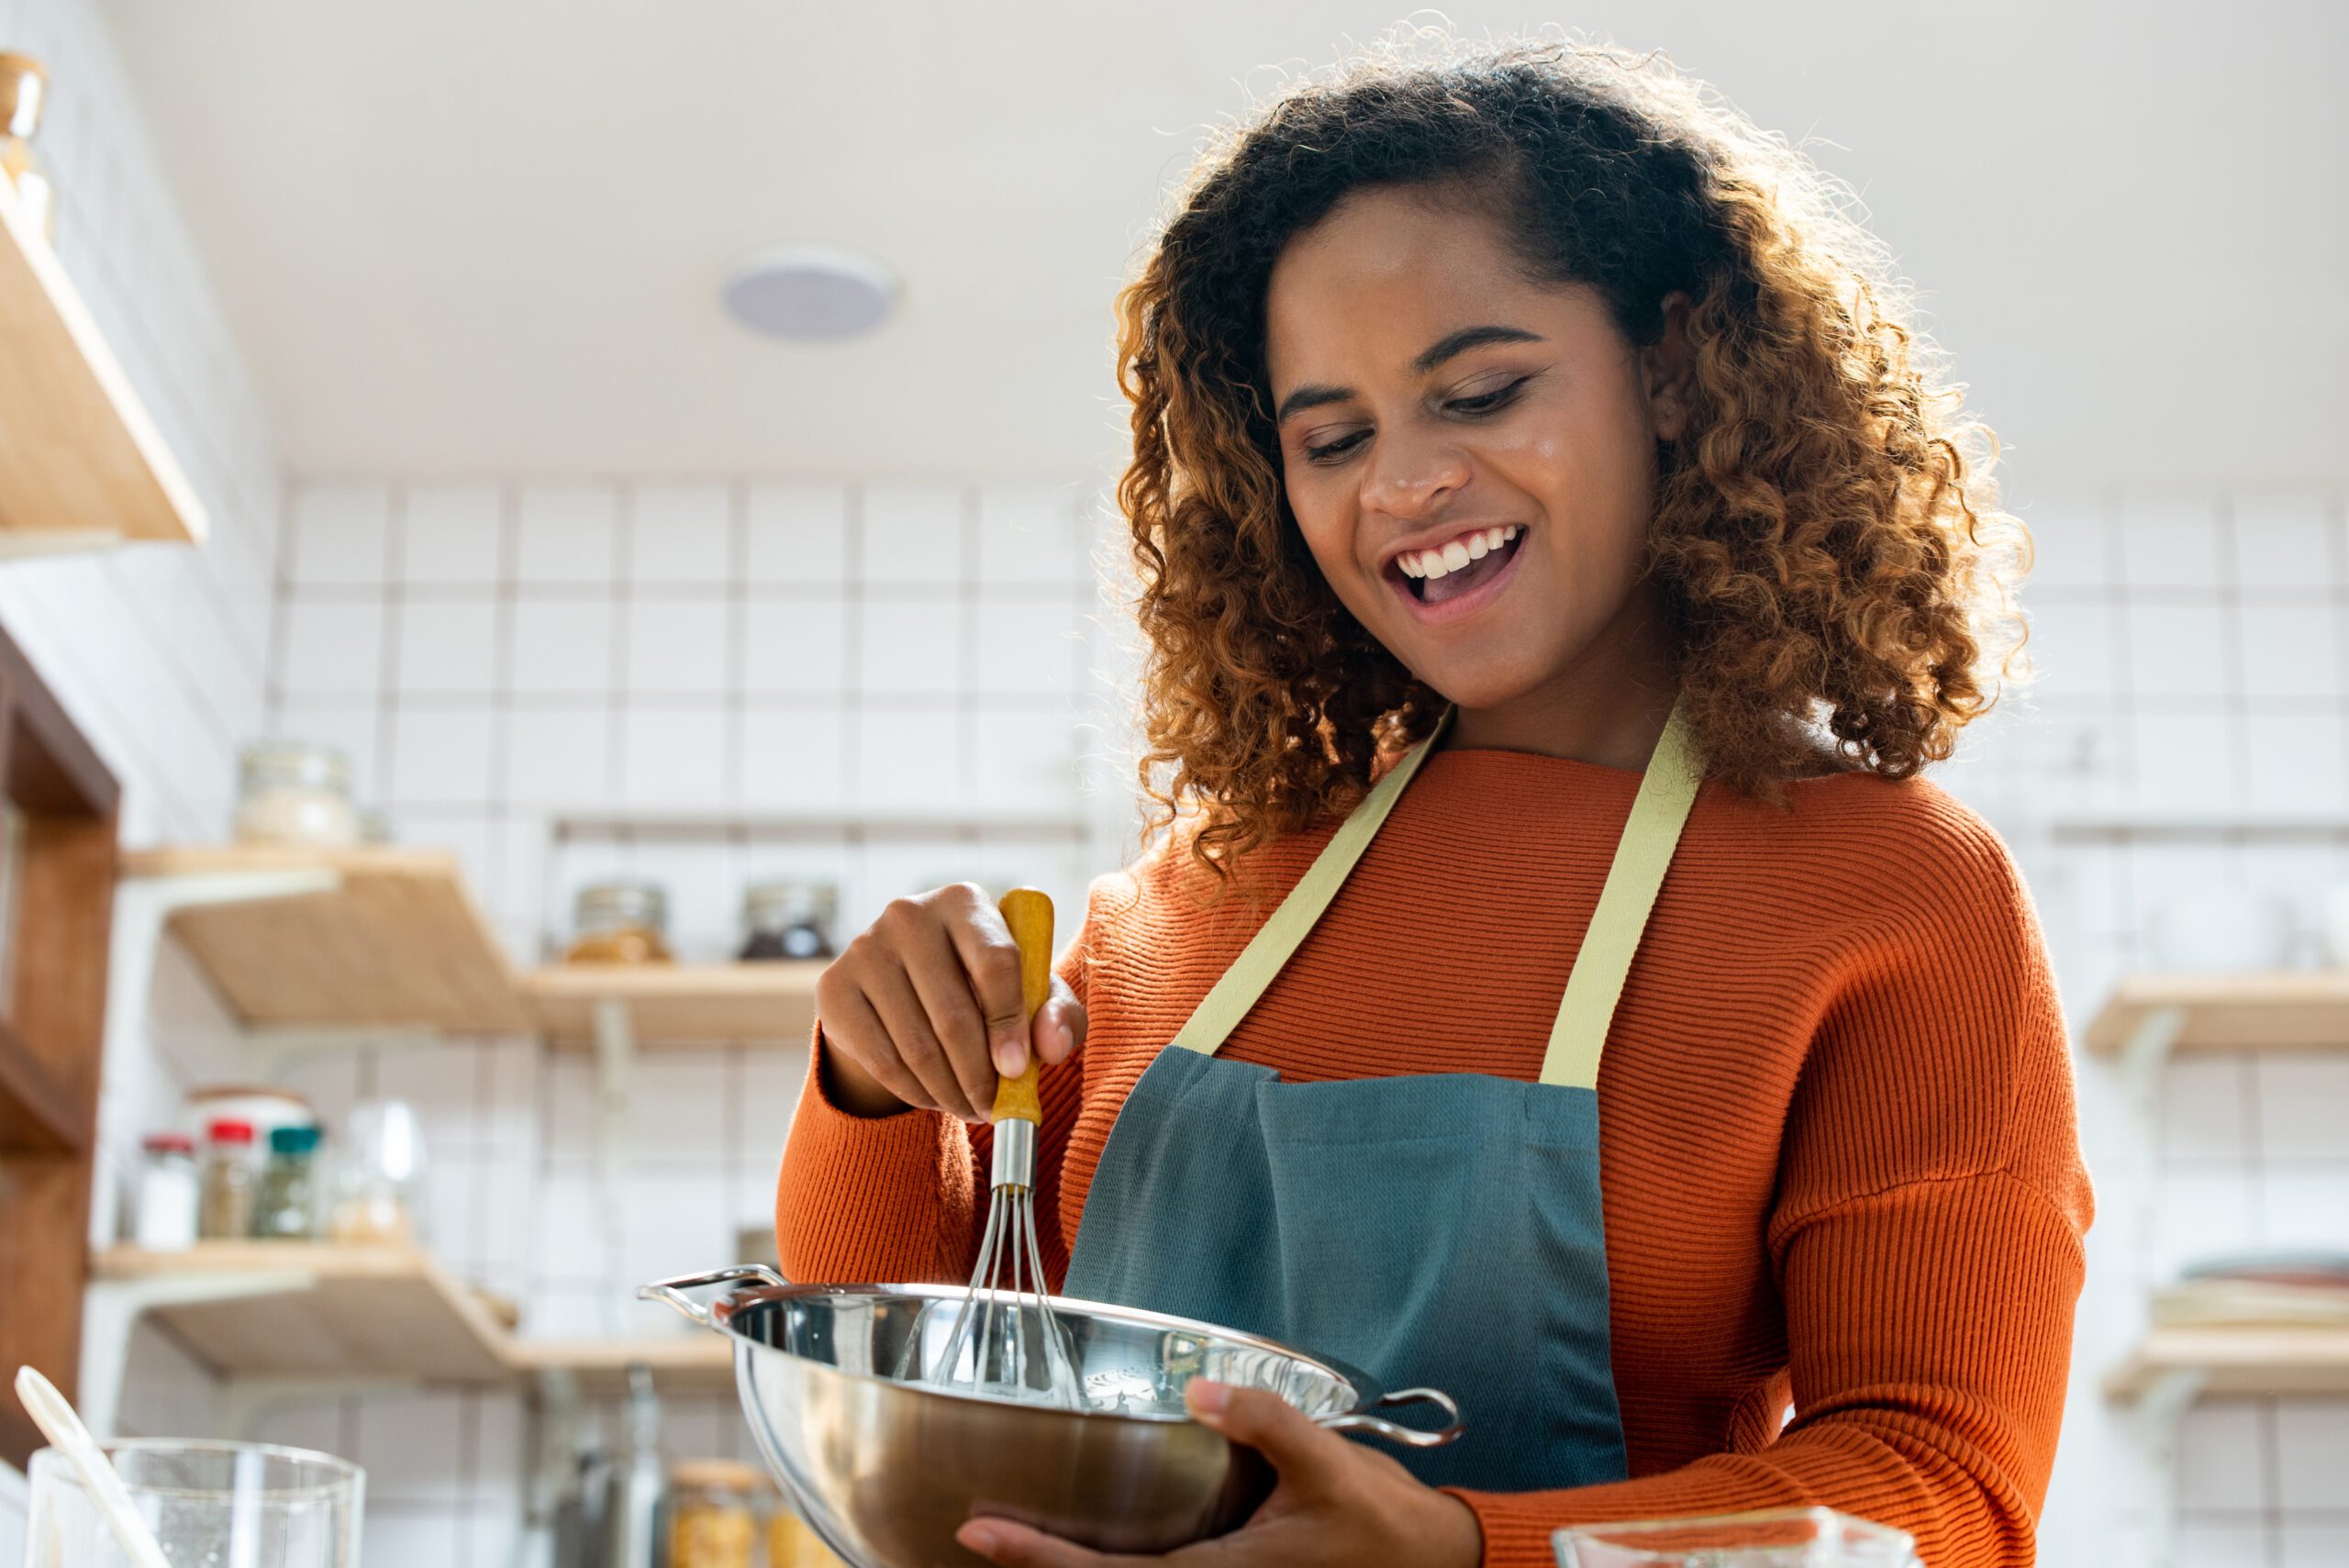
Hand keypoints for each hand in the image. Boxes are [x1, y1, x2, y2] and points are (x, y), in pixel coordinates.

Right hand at [813, 882, 1086, 1120]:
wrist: (903, 984)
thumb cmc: (982, 984)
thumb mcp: (1030, 993)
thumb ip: (1058, 1014)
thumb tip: (1052, 1045)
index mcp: (965, 903)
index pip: (995, 963)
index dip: (1010, 1024)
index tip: (1018, 1071)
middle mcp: (910, 914)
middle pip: (953, 1014)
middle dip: (980, 1076)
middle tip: (994, 1109)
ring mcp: (865, 948)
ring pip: (917, 1046)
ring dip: (951, 1092)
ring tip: (971, 1108)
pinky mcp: (835, 987)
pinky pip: (882, 1060)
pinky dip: (916, 1093)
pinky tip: (937, 1098)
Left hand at [952, 1378, 1482, 1567]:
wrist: (1433, 1564)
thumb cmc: (1382, 1522)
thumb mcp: (1328, 1461)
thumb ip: (1267, 1421)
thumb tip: (1204, 1388)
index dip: (1042, 1560)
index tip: (982, 1535)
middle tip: (976, 1536)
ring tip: (1017, 1541)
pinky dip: (1115, 1567)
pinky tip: (1092, 1545)